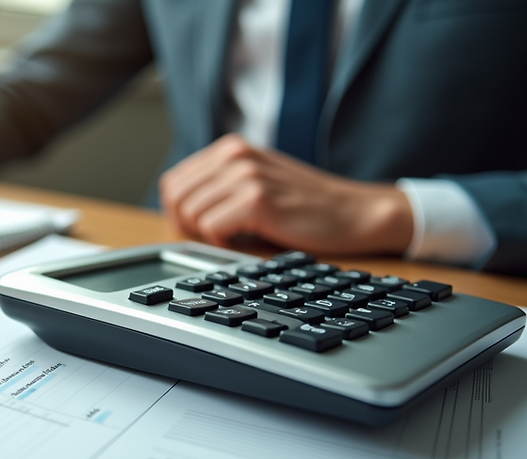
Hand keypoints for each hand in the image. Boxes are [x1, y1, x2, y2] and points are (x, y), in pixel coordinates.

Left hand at [159, 134, 413, 254]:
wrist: (353, 213)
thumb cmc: (304, 206)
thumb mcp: (255, 183)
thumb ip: (218, 188)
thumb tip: (175, 213)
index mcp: (230, 148)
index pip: (173, 182)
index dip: (178, 212)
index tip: (198, 229)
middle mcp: (234, 155)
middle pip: (175, 198)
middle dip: (186, 225)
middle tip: (215, 238)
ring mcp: (245, 174)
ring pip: (190, 214)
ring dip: (207, 234)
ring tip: (237, 236)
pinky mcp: (257, 199)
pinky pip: (210, 228)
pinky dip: (223, 242)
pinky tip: (247, 240)